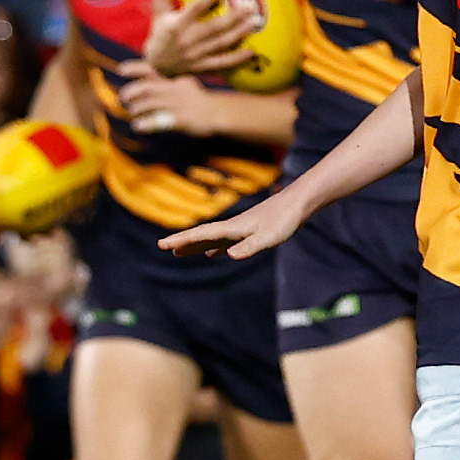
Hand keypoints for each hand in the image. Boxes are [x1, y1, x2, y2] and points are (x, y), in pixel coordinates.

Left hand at [115, 65, 215, 138]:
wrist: (219, 113)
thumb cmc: (199, 101)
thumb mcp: (184, 85)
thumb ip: (166, 84)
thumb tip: (145, 85)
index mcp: (173, 81)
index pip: (151, 70)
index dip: (134, 69)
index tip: (120, 70)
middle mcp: (172, 90)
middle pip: (145, 87)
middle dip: (130, 92)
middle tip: (124, 98)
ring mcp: (176, 105)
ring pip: (147, 104)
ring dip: (135, 109)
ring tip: (133, 114)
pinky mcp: (179, 119)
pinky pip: (156, 121)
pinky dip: (143, 124)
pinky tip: (138, 126)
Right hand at [144, 0, 255, 79]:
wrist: (156, 65)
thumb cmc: (160, 33)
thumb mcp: (159, 11)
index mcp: (178, 23)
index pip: (199, 5)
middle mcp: (188, 39)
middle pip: (215, 26)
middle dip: (235, 16)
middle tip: (251, 5)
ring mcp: (196, 54)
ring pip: (221, 43)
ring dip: (239, 33)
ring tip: (255, 22)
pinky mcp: (201, 66)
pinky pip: (221, 63)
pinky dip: (236, 59)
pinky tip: (251, 52)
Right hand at [163, 195, 304, 262]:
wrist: (298, 203)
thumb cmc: (285, 220)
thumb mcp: (268, 237)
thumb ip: (249, 246)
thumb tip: (229, 256)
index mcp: (233, 229)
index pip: (201, 235)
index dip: (182, 240)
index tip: (162, 245)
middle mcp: (232, 227)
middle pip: (202, 236)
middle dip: (182, 242)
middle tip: (163, 247)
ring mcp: (239, 229)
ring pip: (211, 239)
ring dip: (195, 246)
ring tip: (180, 253)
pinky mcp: (248, 231)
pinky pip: (224, 241)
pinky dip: (213, 247)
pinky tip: (213, 254)